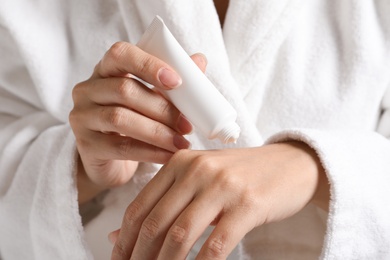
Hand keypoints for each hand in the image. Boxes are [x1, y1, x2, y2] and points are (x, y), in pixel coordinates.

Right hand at [69, 42, 207, 201]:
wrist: (111, 159)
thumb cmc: (134, 120)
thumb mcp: (151, 97)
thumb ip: (172, 80)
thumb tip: (199, 60)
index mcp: (106, 70)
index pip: (121, 54)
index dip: (149, 64)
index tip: (177, 81)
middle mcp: (88, 89)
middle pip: (125, 90)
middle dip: (162, 108)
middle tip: (187, 124)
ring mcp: (82, 117)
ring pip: (121, 119)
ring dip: (158, 132)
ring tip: (182, 142)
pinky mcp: (86, 145)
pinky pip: (121, 147)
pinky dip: (150, 152)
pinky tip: (169, 155)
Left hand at [110, 141, 328, 258]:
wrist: (289, 164)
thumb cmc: (240, 175)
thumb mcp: (198, 181)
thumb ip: (162, 204)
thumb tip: (117, 237)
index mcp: (180, 162)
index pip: (140, 207)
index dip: (124, 241)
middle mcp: (197, 170)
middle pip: (156, 223)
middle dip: (139, 257)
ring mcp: (223, 186)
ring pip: (180, 235)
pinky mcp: (247, 204)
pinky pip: (215, 245)